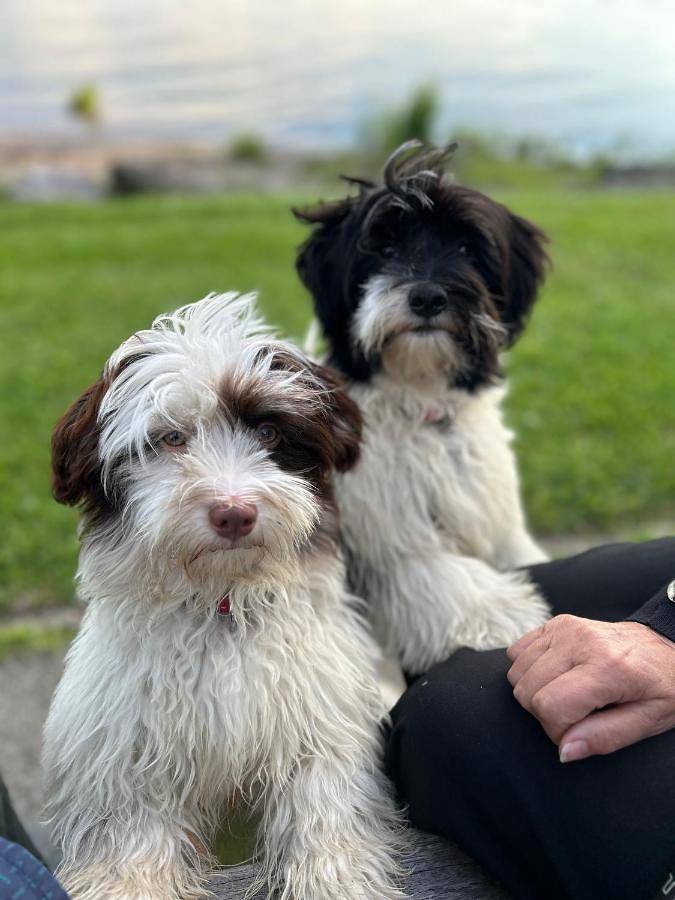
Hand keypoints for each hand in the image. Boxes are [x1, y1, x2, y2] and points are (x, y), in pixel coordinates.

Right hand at [506, 614, 674, 761]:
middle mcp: (581, 642)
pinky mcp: (556, 623)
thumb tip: (564, 750)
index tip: (579, 732)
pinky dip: (528, 669)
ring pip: (516, 672)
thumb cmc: (662, 686)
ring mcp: (565, 628)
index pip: (550, 706)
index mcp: (607, 669)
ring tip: (566, 694)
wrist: (667, 645)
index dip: (557, 731)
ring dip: (535, 692)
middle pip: (527, 690)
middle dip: (545, 713)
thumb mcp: (648, 721)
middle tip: (575, 714)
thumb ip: (605, 738)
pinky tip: (555, 675)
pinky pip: (517, 652)